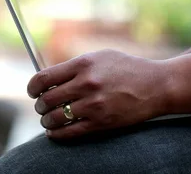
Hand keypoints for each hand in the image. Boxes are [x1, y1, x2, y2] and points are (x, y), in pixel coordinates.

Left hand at [27, 49, 170, 139]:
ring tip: (49, 119)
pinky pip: (69, 132)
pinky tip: (56, 131)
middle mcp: (86, 83)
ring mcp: (94, 104)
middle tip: (42, 107)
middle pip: (46, 99)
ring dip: (47, 121)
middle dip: (40, 105)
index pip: (44, 78)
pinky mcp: (101, 122)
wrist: (157, 85)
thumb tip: (49, 78)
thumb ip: (76, 66)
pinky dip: (57, 134)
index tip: (33, 91)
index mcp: (84, 64)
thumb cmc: (128, 69)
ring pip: (54, 118)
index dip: (33, 87)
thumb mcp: (102, 57)